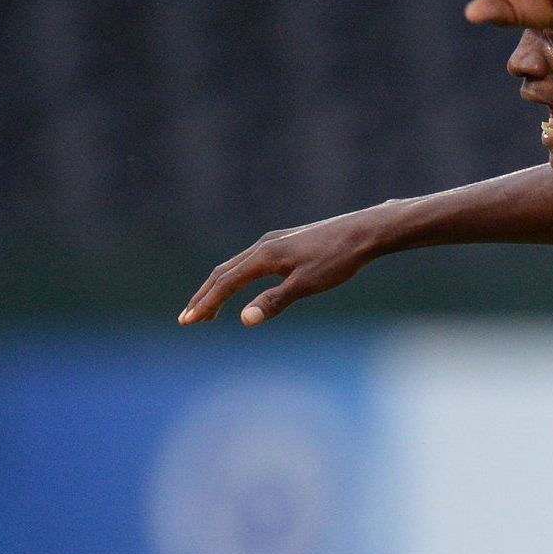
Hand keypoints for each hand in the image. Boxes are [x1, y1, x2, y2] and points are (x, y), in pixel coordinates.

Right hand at [180, 209, 386, 326]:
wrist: (365, 231)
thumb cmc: (339, 259)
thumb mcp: (307, 285)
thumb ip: (274, 301)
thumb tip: (243, 319)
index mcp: (264, 256)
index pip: (226, 283)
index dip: (206, 304)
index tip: (188, 322)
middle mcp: (263, 246)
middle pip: (223, 273)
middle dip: (204, 298)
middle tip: (187, 320)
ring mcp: (274, 242)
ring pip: (236, 267)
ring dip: (219, 289)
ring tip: (209, 311)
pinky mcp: (286, 243)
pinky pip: (251, 263)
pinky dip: (238, 278)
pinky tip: (242, 287)